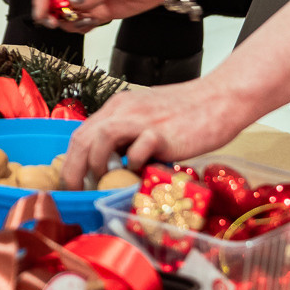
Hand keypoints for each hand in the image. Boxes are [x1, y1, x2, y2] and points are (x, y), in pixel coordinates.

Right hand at [30, 0, 177, 32]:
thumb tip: (71, 4)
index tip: (41, 15)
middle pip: (55, 0)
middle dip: (53, 14)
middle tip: (57, 24)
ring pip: (68, 14)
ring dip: (71, 22)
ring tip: (88, 20)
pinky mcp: (102, 10)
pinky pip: (84, 22)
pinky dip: (84, 27)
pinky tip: (94, 23)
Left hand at [61, 81, 253, 187]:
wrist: (219, 98)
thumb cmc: (187, 113)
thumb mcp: (147, 118)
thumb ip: (128, 137)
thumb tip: (111, 166)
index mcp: (118, 107)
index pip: (81, 133)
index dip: (70, 160)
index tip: (71, 183)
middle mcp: (124, 110)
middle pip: (82, 137)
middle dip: (72, 169)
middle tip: (74, 191)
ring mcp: (142, 120)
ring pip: (100, 139)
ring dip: (95, 164)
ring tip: (101, 181)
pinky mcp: (162, 133)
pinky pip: (137, 151)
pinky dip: (133, 164)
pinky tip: (140, 171)